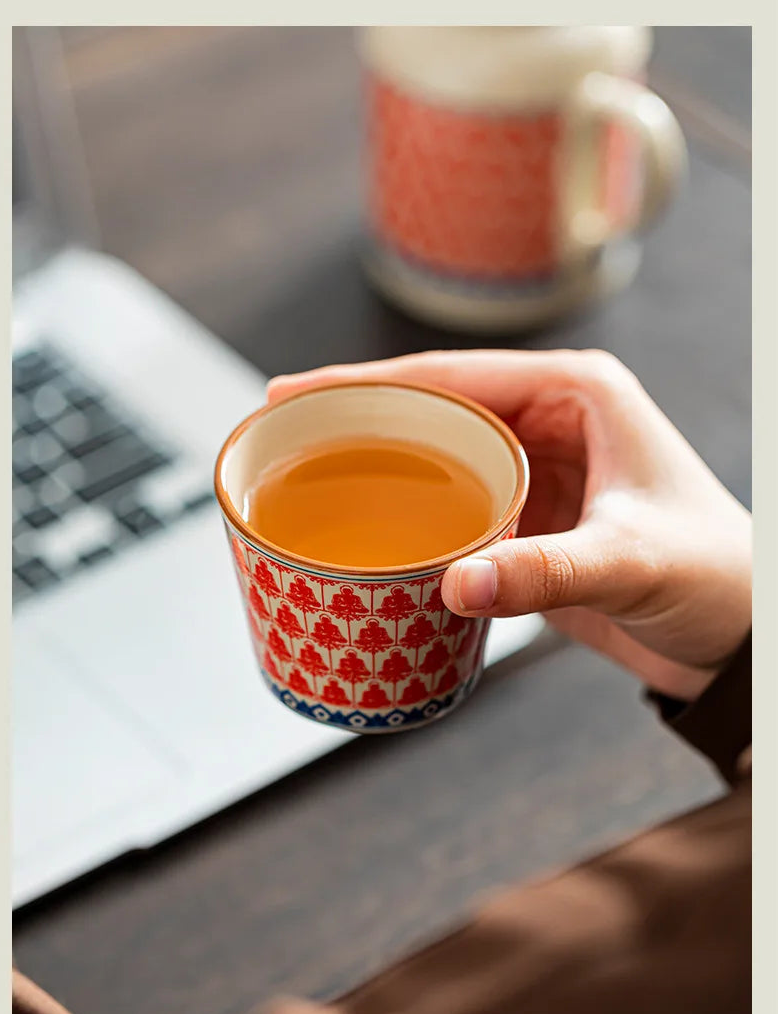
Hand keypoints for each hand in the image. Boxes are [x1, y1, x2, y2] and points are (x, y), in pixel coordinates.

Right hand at [268, 350, 750, 701]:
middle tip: (280, 429)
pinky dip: (411, 513)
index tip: (297, 392)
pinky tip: (369, 526)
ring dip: (380, 463)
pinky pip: (457, 503)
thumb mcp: (633, 560)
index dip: (368, 383)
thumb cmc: (717, 577)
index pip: (455, 375)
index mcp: (579, 392)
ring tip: (305, 473)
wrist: (744, 638)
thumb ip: (548, 571)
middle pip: (434, 407)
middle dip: (358, 416)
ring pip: (440, 453)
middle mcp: (555, 419)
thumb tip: (453, 581)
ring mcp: (541, 468)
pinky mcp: (535, 518)